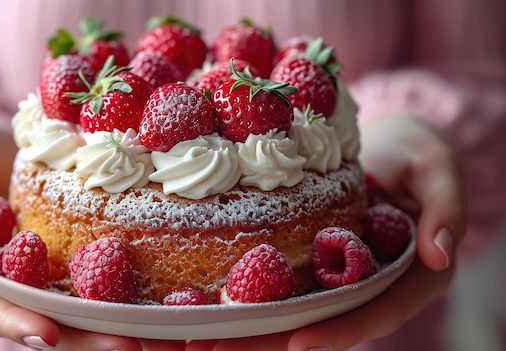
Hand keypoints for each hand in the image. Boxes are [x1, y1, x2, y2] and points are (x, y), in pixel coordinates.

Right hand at [0, 126, 184, 349]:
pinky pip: (96, 283)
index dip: (15, 323)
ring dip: (111, 327)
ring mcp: (43, 276)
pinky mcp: (72, 260)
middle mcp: (8, 285)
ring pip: (75, 312)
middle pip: (42, 321)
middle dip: (82, 340)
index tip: (48, 335)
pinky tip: (159, 304)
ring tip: (155, 337)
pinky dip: (124, 297)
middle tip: (125, 347)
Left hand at [186, 116, 466, 350]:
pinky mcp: (314, 257)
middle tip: (223, 349)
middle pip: (325, 322)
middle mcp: (370, 283)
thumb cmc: (415, 153)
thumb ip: (446, 207)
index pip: (377, 311)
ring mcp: (339, 272)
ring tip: (201, 336)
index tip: (300, 342)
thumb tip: (440, 253)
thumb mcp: (437, 168)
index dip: (341, 331)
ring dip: (252, 327)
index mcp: (410, 274)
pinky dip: (250, 293)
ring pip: (298, 310)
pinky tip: (210, 298)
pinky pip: (283, 281)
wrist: (385, 143)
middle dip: (276, 340)